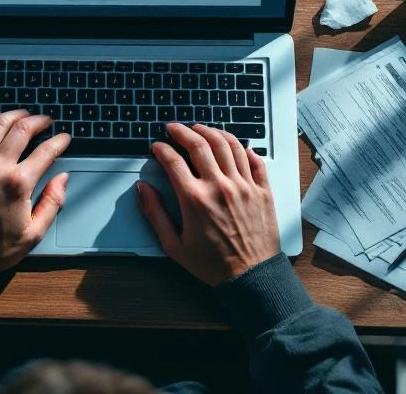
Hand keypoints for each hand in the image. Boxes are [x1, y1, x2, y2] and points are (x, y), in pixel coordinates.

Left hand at [0, 110, 70, 271]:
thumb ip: (53, 202)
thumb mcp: (35, 232)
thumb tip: (62, 178)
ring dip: (8, 116)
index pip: (46, 151)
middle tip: (44, 121)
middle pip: (19, 128)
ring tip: (19, 116)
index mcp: (17, 183)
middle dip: (37, 120)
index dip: (59, 141)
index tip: (64, 138)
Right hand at [137, 123, 279, 286]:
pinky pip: (255, 160)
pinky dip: (244, 148)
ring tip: (201, 129)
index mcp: (195, 199)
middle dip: (183, 131)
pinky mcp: (262, 191)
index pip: (174, 161)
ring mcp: (244, 186)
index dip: (162, 149)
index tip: (157, 146)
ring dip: (212, 131)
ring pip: (228, 145)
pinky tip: (236, 146)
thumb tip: (142, 189)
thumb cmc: (212, 264)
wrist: (250, 277)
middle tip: (175, 128)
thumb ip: (155, 214)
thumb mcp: (173, 245)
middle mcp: (220, 187)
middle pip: (200, 144)